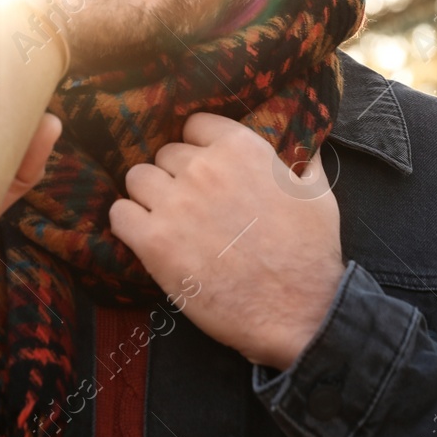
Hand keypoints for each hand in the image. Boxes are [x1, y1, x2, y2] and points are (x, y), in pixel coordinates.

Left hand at [109, 112, 344, 370]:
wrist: (299, 312)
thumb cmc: (310, 254)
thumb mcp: (317, 193)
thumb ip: (303, 161)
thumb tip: (305, 144)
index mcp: (241, 148)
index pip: (195, 125)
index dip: (198, 147)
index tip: (205, 169)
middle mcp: (202, 168)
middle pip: (165, 154)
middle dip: (176, 176)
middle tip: (192, 207)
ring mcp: (175, 203)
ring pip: (137, 179)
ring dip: (149, 197)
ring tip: (167, 222)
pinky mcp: (154, 242)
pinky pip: (119, 215)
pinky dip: (129, 224)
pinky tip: (147, 239)